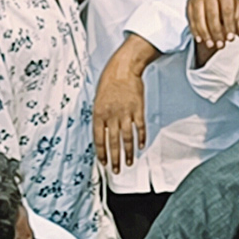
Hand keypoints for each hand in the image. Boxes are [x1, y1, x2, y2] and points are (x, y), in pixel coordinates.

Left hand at [94, 50, 147, 172]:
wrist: (124, 68)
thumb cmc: (109, 80)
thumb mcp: (97, 98)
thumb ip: (100, 116)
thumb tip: (102, 132)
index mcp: (99, 114)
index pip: (99, 139)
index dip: (101, 153)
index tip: (103, 162)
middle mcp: (112, 116)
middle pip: (113, 143)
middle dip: (114, 159)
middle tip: (115, 170)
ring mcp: (126, 114)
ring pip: (127, 139)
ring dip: (127, 154)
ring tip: (128, 164)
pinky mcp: (138, 111)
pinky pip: (139, 128)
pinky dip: (140, 139)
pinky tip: (140, 147)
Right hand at [187, 0, 238, 64]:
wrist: (215, 3)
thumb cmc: (228, 10)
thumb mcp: (238, 14)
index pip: (227, 10)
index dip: (229, 26)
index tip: (231, 39)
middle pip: (212, 14)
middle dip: (217, 32)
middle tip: (220, 45)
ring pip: (200, 18)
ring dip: (205, 34)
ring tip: (211, 45)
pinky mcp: (190, 3)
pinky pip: (191, 19)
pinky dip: (195, 31)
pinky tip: (200, 40)